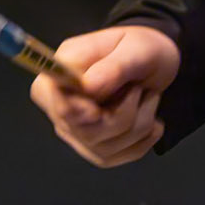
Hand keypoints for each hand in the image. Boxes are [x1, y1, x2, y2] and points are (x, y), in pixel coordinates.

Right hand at [30, 25, 180, 167]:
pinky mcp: (93, 148)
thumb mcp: (137, 48)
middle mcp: (59, 105)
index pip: (48, 98)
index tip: (97, 111)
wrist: (156, 64)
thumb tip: (88, 87)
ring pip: (104, 148)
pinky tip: (150, 118)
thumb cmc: (140, 48)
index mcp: (59, 72)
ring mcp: (74, 130)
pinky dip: (143, 139)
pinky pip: (118, 157)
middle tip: (140, 88)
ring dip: (140, 123)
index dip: (71, 110)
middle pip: (83, 131)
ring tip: (148, 96)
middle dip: (123, 114)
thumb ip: (113, 67)